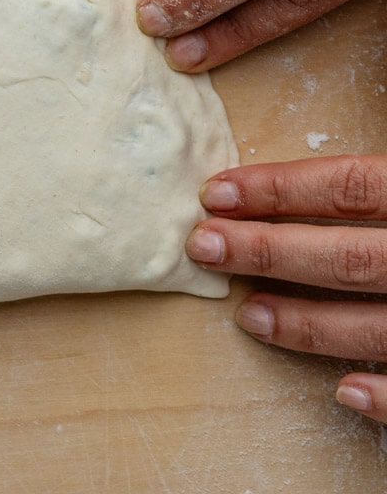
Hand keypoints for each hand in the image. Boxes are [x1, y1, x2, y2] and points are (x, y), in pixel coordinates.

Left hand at [187, 155, 386, 422]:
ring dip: (307, 323)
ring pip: (376, 325)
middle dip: (269, 252)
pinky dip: (384, 393)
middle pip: (349, 257)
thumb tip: (300, 176)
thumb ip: (369, 183)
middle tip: (201, 247)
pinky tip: (342, 392)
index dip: (279, 189)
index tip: (214, 193)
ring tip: (248, 315)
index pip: (348, 188)